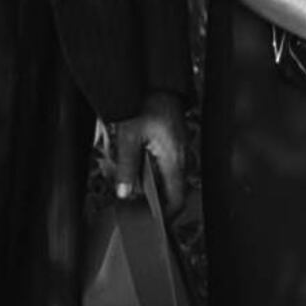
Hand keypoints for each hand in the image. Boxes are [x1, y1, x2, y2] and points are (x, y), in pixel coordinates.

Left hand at [105, 99, 188, 213]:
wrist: (158, 82)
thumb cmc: (146, 105)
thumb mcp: (129, 137)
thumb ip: (126, 167)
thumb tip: (124, 193)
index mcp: (174, 160)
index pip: (176, 199)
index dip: (165, 216)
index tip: (151, 223)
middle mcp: (181, 158)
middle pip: (171, 191)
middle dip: (151, 199)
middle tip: (131, 199)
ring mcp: (179, 150)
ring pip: (167, 178)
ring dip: (149, 183)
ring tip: (127, 177)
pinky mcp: (174, 143)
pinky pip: (165, 165)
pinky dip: (151, 170)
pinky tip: (135, 161)